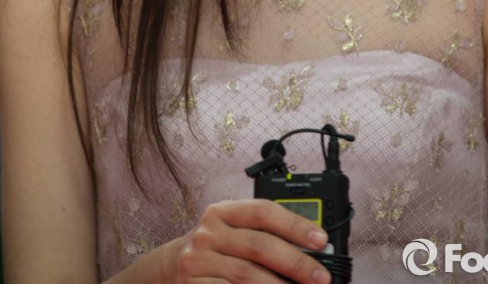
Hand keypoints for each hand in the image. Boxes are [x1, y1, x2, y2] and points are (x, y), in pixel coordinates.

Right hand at [172, 199, 330, 282]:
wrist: (167, 268)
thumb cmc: (212, 249)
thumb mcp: (230, 231)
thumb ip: (261, 233)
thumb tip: (309, 246)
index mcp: (223, 211)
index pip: (263, 211)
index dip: (294, 225)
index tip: (320, 240)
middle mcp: (209, 233)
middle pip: (259, 245)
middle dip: (295, 262)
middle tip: (320, 277)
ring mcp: (198, 261)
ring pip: (246, 275)